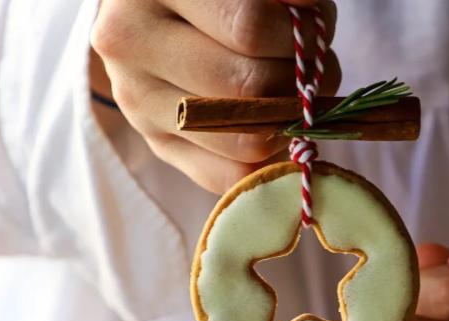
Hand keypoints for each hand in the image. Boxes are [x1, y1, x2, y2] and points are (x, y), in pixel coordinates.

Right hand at [91, 0, 339, 193]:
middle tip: (318, 65)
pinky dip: (269, 158)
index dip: (301, 33)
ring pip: (246, 141)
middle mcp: (130, 41)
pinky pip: (232, 176)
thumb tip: (309, 19)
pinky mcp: (156, 144)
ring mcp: (138, 100)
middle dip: (302, 81)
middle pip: (249, 87)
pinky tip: (274, 126)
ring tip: (298, 93)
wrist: (149, 14)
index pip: (251, 27)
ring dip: (292, 123)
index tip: (316, 21)